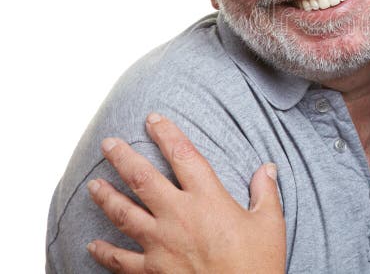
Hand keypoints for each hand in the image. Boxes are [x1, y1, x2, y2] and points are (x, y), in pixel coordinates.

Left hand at [86, 113, 285, 272]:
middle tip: (108, 143)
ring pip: (124, 214)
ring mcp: (161, 244)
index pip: (183, 155)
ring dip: (106, 197)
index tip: (154, 119)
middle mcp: (178, 216)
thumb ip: (265, 192)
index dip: (167, 133)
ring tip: (94, 185)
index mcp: (208, 199)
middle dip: (123, 157)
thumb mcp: (270, 224)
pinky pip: (121, 260)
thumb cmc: (257, 264)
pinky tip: (93, 244)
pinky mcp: (152, 272)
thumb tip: (267, 168)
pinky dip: (104, 251)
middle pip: (142, 179)